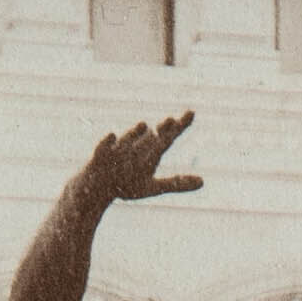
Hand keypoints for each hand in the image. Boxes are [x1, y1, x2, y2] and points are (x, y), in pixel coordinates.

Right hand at [80, 112, 200, 207]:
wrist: (97, 187)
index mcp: (150, 153)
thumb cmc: (127, 184)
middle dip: (159, 130)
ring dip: (136, 134)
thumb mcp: (153, 187)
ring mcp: (118, 150)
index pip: (167, 137)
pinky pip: (103, 147)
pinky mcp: (99, 156)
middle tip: (171, 121)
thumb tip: (203, 182)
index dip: (180, 126)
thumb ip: (176, 183)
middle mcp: (136, 146)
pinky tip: (112, 135)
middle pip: (151, 137)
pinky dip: (107, 141)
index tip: (192, 113)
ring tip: (145, 125)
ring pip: (129, 141)